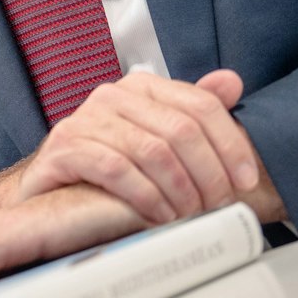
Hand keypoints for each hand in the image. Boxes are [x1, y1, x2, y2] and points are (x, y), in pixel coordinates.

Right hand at [10, 70, 257, 223]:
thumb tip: (232, 82)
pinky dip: (146, 196)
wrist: (52, 190)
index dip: (230, 144)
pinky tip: (159, 215)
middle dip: (208, 174)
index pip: (200, 104)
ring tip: (189, 215)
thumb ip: (193, 110)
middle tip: (218, 205)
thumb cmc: (111, 163)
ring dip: (180, 191)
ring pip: (152, 151)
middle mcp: (113, 95)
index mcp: (142, 86)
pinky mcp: (66, 148)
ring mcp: (86, 119)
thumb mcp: (156, 134)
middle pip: (180, 130)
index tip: (246, 180)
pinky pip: (117, 169)